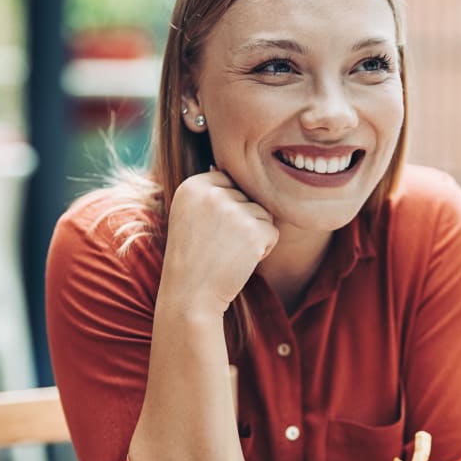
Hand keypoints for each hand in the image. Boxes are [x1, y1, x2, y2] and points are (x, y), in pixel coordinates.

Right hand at [162, 169, 278, 315]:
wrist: (191, 295)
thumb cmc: (193, 257)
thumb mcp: (188, 214)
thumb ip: (208, 191)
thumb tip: (224, 165)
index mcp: (193, 185)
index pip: (229, 180)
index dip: (227, 207)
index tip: (210, 230)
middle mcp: (211, 193)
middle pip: (248, 196)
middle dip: (242, 220)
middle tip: (219, 245)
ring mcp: (233, 210)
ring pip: (263, 213)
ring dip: (254, 235)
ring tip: (228, 252)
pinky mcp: (252, 230)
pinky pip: (272, 231)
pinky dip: (263, 249)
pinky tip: (240, 260)